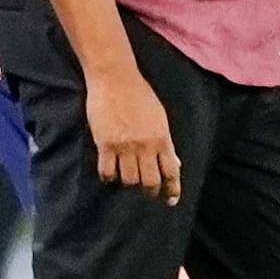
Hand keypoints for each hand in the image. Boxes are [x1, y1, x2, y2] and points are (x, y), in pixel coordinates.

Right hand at [85, 64, 181, 203]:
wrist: (115, 78)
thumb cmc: (140, 95)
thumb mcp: (160, 118)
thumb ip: (166, 143)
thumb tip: (174, 164)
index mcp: (162, 139)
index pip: (171, 172)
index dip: (172, 189)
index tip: (170, 200)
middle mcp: (145, 146)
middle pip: (150, 182)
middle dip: (150, 191)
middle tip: (146, 190)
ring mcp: (125, 146)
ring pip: (129, 180)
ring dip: (129, 183)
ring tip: (127, 178)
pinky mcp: (105, 144)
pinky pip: (107, 172)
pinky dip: (109, 178)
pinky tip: (110, 174)